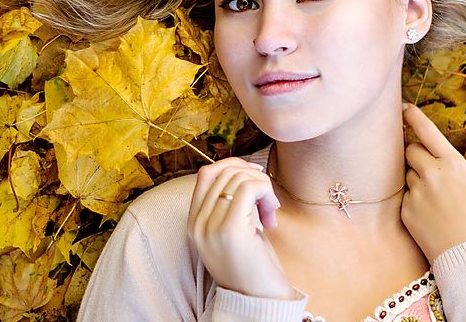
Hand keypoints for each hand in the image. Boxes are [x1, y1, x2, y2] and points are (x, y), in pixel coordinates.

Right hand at [187, 157, 295, 299]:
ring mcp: (210, 227)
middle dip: (253, 178)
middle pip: (224, 172)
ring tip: (270, 211)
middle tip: (269, 202)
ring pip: (237, 177)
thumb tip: (244, 169)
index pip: (206, 173)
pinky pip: (248, 188)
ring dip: (263, 186)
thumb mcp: (234, 230)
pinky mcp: (229, 230)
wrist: (258, 300)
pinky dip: (265, 191)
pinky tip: (271, 214)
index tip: (256, 177)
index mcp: (194, 222)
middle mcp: (197, 224)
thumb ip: (230, 203)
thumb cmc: (253, 264)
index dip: (233, 166)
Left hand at [400, 102, 465, 263]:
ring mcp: (416, 192)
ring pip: (407, 174)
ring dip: (416, 178)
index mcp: (453, 164)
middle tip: (426, 165)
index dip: (412, 117)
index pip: (426, 132)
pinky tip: (430, 215)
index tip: (404, 109)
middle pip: (411, 150)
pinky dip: (414, 200)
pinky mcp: (406, 211)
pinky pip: (406, 197)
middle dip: (416, 153)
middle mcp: (431, 174)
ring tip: (435, 198)